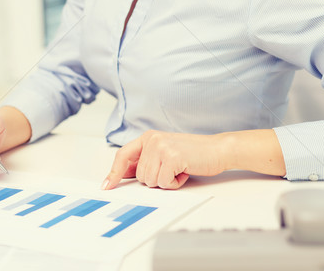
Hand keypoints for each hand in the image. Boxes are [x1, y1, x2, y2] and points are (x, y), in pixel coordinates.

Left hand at [102, 130, 227, 189]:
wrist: (217, 149)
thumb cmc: (192, 154)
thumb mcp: (164, 153)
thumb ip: (145, 160)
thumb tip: (123, 174)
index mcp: (148, 137)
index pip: (123, 155)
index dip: (113, 172)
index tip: (106, 186)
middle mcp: (152, 139)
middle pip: (139, 176)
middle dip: (156, 179)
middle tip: (172, 169)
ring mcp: (161, 147)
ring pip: (150, 181)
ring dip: (166, 181)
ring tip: (179, 169)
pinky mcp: (172, 157)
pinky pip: (164, 183)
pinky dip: (175, 183)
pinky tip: (184, 171)